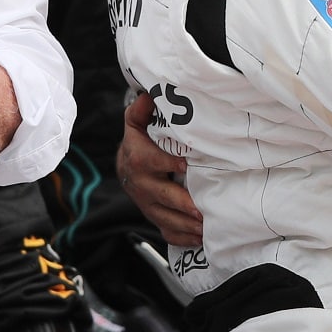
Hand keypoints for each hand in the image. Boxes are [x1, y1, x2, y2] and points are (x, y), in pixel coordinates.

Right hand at [118, 92, 202, 246]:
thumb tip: (148, 94)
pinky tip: (200, 238)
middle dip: (181, 204)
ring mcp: (147, 204)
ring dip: (186, 225)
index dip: (167, 164)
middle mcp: (140, 184)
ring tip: (206, 226)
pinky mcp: (154, 216)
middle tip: (200, 210)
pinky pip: (167, 231)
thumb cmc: (138, 142)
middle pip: (160, 196)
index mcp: (138, 159)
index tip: (186, 165)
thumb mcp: (136, 123)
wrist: (124, 167)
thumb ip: (141, 109)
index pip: (150, 162)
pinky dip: (183, 237)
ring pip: (165, 218)